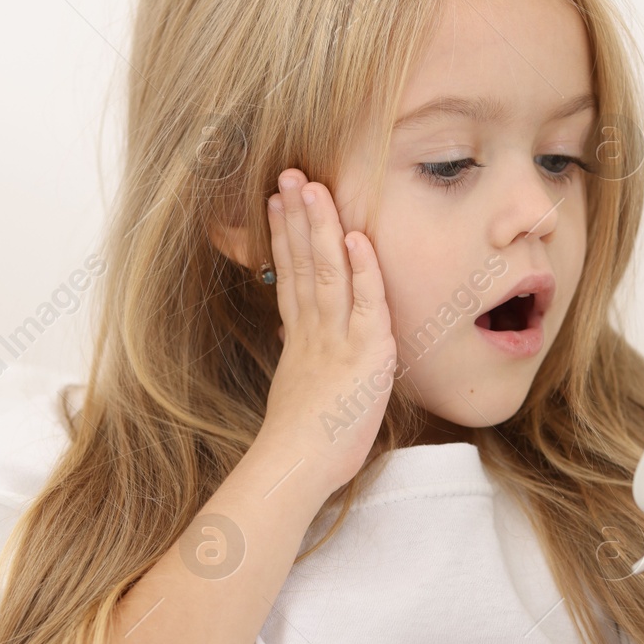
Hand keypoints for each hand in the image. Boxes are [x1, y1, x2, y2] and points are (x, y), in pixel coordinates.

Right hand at [257, 167, 398, 494]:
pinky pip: (365, 302)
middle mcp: (314, 331)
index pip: (291, 276)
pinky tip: (357, 235)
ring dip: (321, 226)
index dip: (284, 237)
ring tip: (311, 186)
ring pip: (328, 270)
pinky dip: (362, 268)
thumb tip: (292, 348)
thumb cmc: (303, 448)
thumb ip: (300, 364)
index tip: (277, 203)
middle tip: (289, 174)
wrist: (296, 469)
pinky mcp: (364, 353)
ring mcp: (337, 338)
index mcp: (301, 340)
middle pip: (304, 262)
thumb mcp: (298, 395)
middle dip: (298, 216)